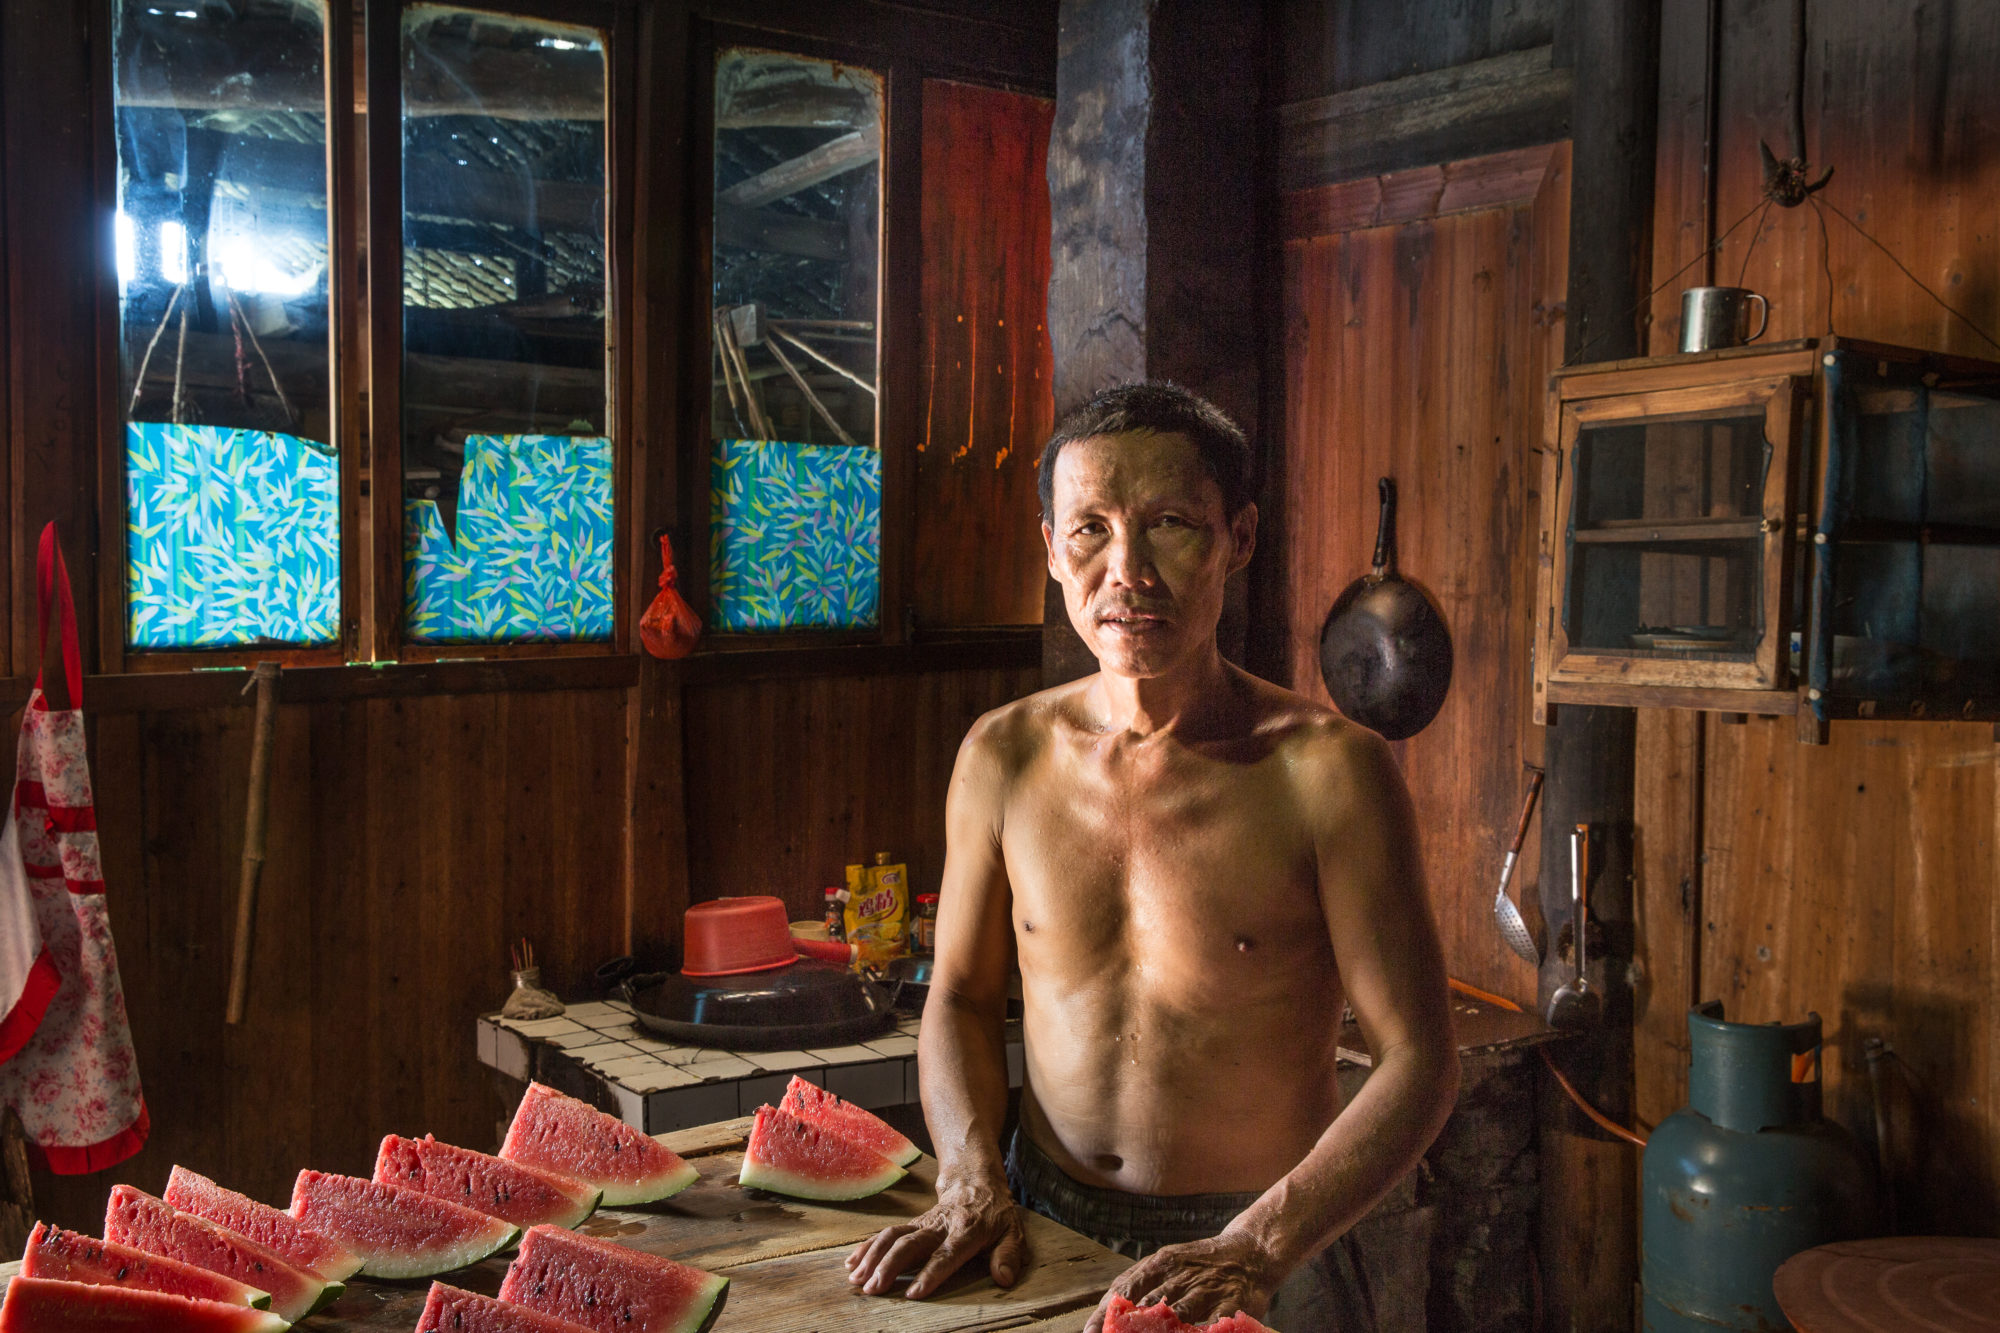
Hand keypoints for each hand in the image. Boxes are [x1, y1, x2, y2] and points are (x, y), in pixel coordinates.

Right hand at [845, 1177, 1027, 1299]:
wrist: (976, 1179)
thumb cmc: (996, 1212)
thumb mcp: (1013, 1231)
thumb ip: (1009, 1255)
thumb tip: (1005, 1278)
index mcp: (967, 1230)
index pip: (947, 1255)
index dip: (930, 1274)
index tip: (914, 1293)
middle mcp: (940, 1225)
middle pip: (910, 1244)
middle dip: (889, 1267)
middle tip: (873, 1289)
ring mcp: (923, 1223)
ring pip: (893, 1236)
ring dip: (873, 1257)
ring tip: (856, 1279)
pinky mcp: (912, 1224)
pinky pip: (887, 1233)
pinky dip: (867, 1247)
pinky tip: (852, 1263)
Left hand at [1080, 1232, 1280, 1332]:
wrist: (1251, 1252)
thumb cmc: (1200, 1263)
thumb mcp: (1168, 1262)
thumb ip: (1139, 1282)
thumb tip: (1107, 1309)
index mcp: (1161, 1263)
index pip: (1126, 1289)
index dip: (1106, 1314)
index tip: (1091, 1332)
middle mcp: (1182, 1275)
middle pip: (1148, 1307)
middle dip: (1130, 1330)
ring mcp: (1207, 1289)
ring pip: (1179, 1315)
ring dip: (1162, 1331)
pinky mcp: (1232, 1304)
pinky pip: (1213, 1325)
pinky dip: (1200, 1332)